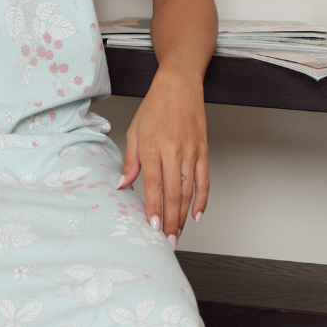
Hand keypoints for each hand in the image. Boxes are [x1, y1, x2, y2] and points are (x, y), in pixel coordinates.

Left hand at [116, 68, 208, 246]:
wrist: (179, 84)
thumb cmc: (155, 106)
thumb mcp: (134, 130)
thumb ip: (130, 161)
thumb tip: (122, 185)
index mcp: (153, 146)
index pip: (154, 184)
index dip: (154, 208)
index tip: (152, 226)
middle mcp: (173, 150)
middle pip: (173, 193)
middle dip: (170, 221)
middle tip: (167, 241)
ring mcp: (191, 152)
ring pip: (189, 191)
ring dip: (184, 215)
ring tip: (178, 234)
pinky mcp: (203, 151)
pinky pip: (204, 180)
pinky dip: (202, 200)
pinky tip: (197, 215)